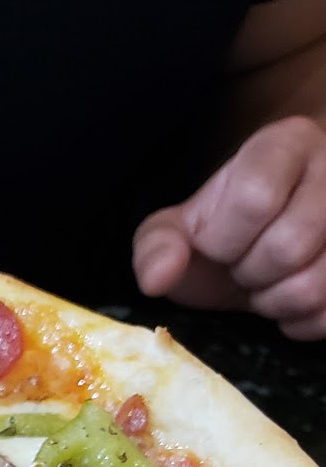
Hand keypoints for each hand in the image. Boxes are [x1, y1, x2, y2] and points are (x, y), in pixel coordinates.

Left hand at [132, 116, 325, 340]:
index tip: (216, 245)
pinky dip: (302, 321)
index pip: (256, 197)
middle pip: (289, 246)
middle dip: (250, 274)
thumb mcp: (183, 230)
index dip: (225, 240)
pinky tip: (289, 300)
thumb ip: (158, 246)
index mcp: (285, 145)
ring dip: (276, 302)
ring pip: (315, 284)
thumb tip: (156, 279)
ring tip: (267, 283)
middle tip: (244, 267)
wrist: (270, 244)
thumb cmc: (224, 232)